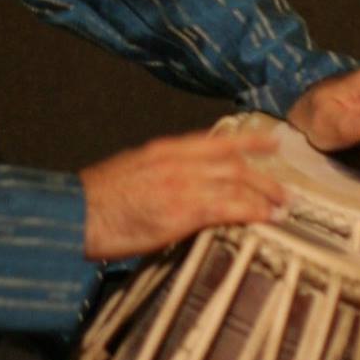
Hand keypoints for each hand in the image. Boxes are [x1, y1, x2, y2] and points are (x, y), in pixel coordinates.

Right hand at [80, 126, 286, 261]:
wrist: (75, 214)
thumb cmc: (97, 200)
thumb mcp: (132, 173)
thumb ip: (162, 174)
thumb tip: (186, 187)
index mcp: (164, 150)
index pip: (216, 140)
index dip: (248, 141)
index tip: (272, 143)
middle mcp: (176, 162)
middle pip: (232, 163)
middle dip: (263, 176)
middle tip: (284, 190)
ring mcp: (179, 186)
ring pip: (235, 183)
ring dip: (263, 195)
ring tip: (280, 208)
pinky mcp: (179, 213)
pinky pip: (225, 208)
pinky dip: (249, 211)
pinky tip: (263, 219)